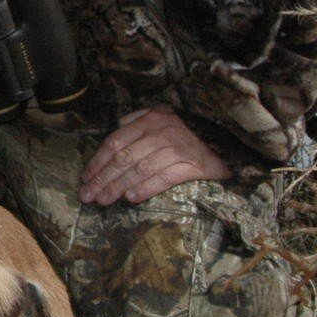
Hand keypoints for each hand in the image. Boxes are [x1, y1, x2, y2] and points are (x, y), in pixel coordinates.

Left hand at [79, 105, 230, 205]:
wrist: (231, 137)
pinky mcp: (194, 165)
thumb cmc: (191, 129)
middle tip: (87, 196)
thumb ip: (139, 119)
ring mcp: (178, 149)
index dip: (98, 161)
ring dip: (118, 187)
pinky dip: (146, 188)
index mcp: (151, 120)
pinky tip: (131, 198)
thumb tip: (117, 127)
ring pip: (140, 170)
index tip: (85, 177)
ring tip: (104, 200)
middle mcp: (162, 133)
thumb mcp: (164, 115)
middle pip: (124, 158)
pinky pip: (164, 178)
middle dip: (102, 178)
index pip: (116, 142)